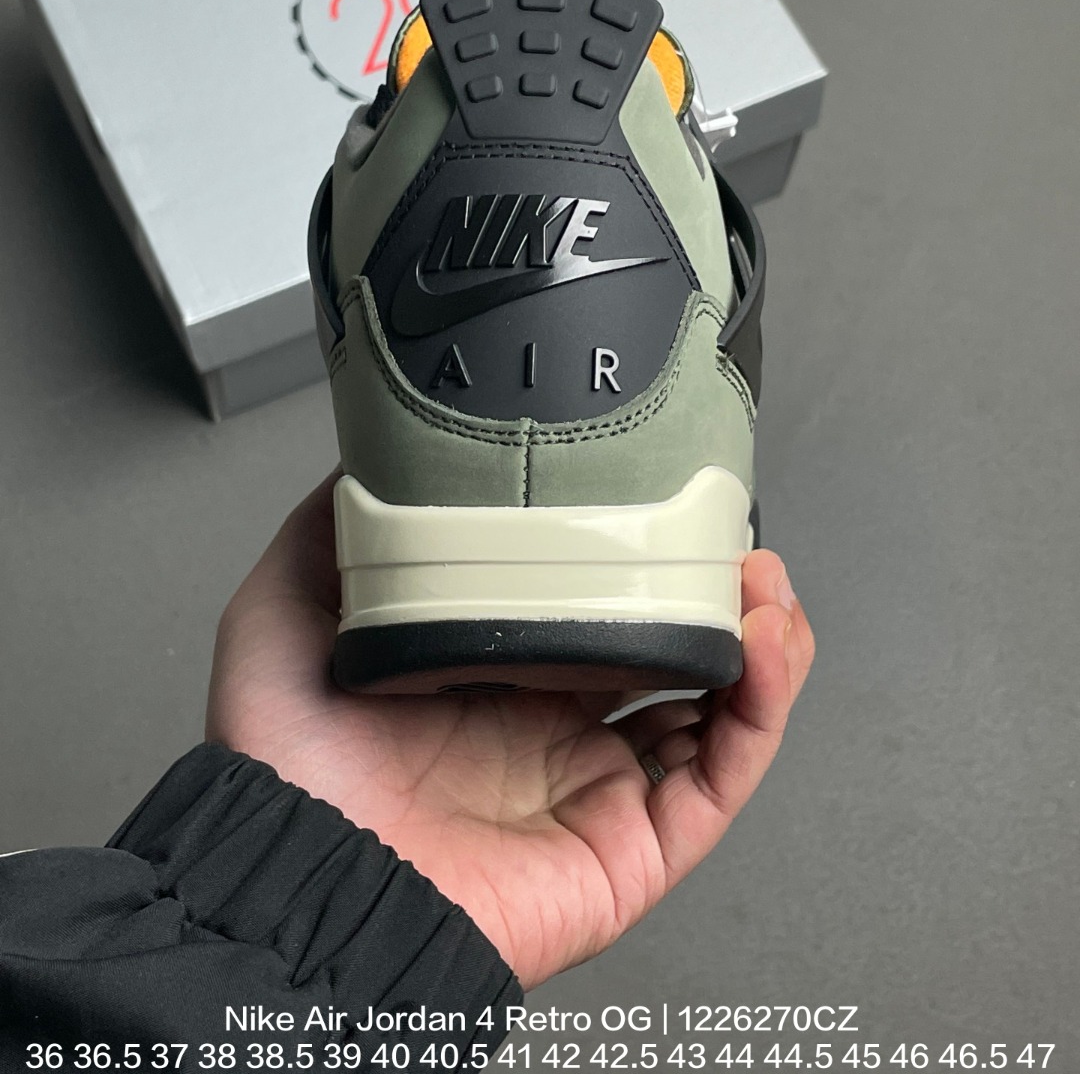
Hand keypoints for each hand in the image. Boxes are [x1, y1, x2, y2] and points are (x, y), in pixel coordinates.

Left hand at [206, 473, 814, 989]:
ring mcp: (598, 786)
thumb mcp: (288, 609)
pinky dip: (764, 708)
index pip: (592, 603)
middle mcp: (553, 728)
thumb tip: (371, 457)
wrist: (296, 876)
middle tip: (730, 535)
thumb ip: (335, 531)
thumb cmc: (287, 766)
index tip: (665, 497)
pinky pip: (722, 775)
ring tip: (764, 580)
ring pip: (716, 709)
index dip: (637, 550)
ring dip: (761, 638)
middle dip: (716, 588)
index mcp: (493, 675)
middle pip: (670, 649)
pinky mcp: (632, 845)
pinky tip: (765, 643)